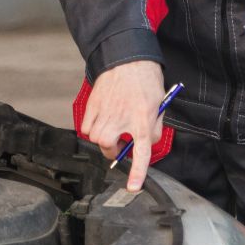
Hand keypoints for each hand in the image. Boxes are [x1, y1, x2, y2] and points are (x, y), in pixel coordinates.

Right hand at [81, 59, 165, 191]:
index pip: (141, 151)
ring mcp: (105, 111)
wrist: (128, 57)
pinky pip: (86, 126)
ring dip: (102, 138)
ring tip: (110, 128)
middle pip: (108, 147)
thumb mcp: (159, 105)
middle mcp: (122, 117)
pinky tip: (101, 119)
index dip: (137, 171)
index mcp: (142, 118)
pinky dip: (91, 128)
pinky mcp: (93, 105)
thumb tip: (148, 143)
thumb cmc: (145, 79)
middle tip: (119, 144)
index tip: (133, 187)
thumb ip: (154, 128)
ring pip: (95, 138)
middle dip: (112, 150)